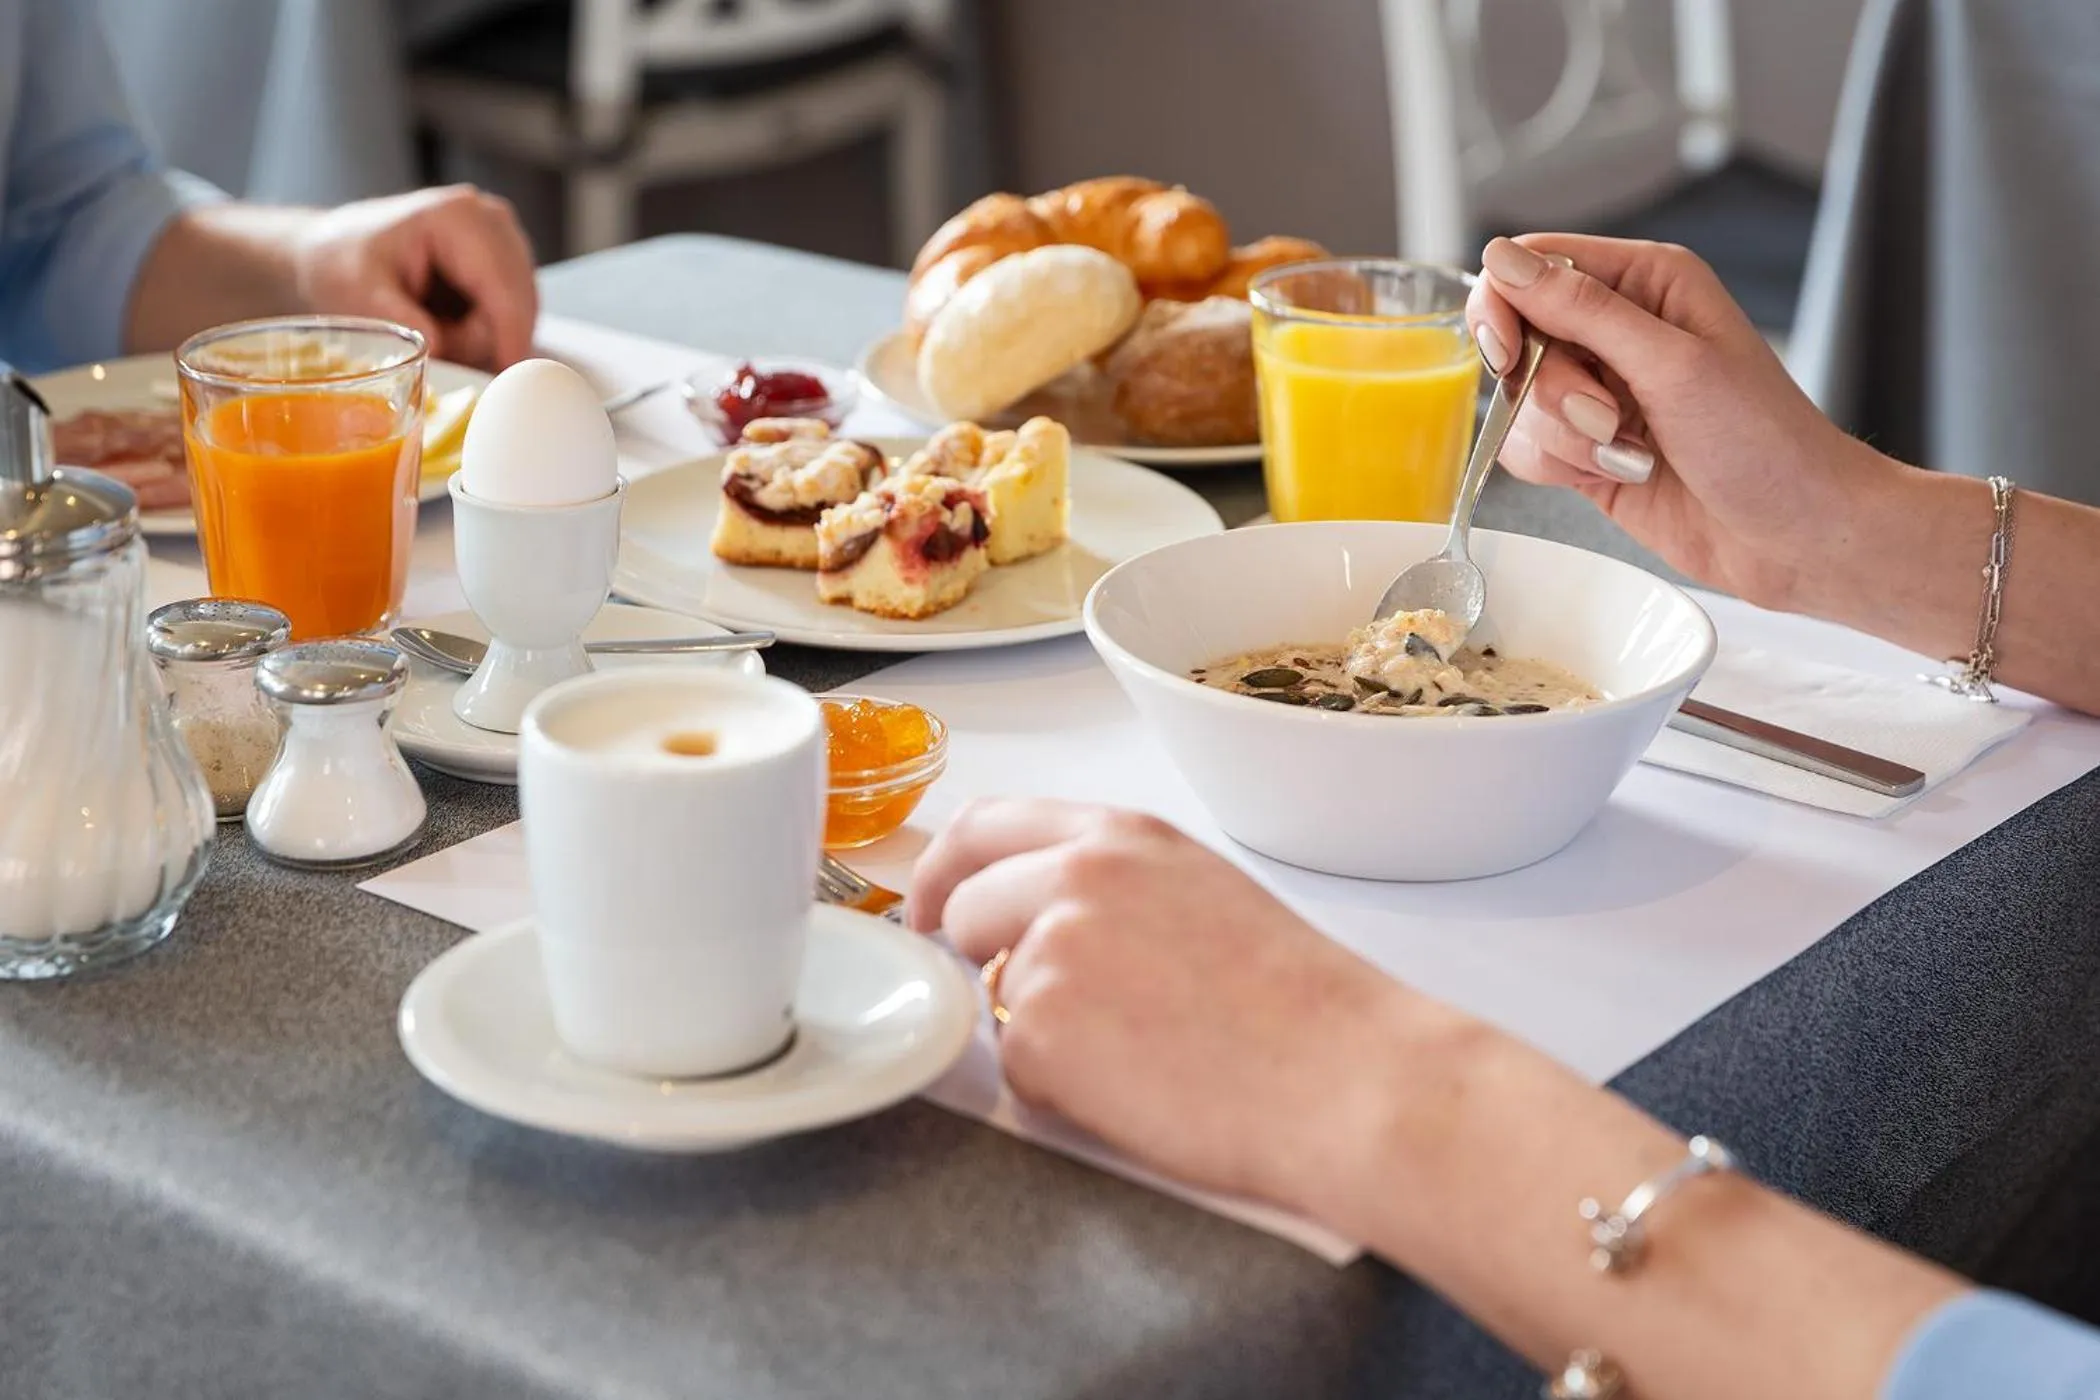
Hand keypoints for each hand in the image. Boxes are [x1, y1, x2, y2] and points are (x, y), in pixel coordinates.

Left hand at [290, 185, 537, 370]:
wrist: (334, 250)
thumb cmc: (341, 266)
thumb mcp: (361, 295)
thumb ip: (403, 320)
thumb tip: (441, 349)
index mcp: (458, 218)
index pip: (503, 289)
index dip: (510, 339)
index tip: (507, 379)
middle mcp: (490, 218)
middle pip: (519, 302)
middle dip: (486, 338)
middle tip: (437, 349)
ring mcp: (502, 236)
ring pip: (520, 310)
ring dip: (484, 335)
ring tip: (435, 329)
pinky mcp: (505, 257)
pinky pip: (513, 311)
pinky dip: (485, 328)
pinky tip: (449, 322)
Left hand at [910, 799, 1429, 1213]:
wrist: (1347, 1078)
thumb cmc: (1302, 1006)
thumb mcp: (1200, 894)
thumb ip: (1110, 887)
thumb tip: (1038, 923)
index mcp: (1120, 836)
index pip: (985, 825)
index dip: (943, 871)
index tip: (930, 905)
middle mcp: (1074, 878)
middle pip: (963, 908)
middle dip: (986, 959)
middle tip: (1051, 1008)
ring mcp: (1049, 953)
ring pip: (991, 996)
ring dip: (1039, 1030)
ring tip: (1139, 1053)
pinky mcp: (1039, 1035)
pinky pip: (1016, 1067)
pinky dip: (1060, 1089)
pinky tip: (1138, 1089)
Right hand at [1466, 234, 1893, 611]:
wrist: (1794, 534)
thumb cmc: (1764, 441)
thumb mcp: (1672, 363)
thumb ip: (1581, 310)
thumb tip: (1500, 259)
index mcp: (1646, 282)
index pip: (1533, 265)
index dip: (1505, 305)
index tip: (1508, 354)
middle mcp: (1617, 329)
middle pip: (1517, 336)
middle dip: (1548, 389)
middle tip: (1605, 416)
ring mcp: (1598, 391)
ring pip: (1518, 400)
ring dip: (1563, 437)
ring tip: (1631, 451)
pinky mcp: (1586, 447)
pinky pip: (1527, 447)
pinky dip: (1561, 466)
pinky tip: (1621, 473)